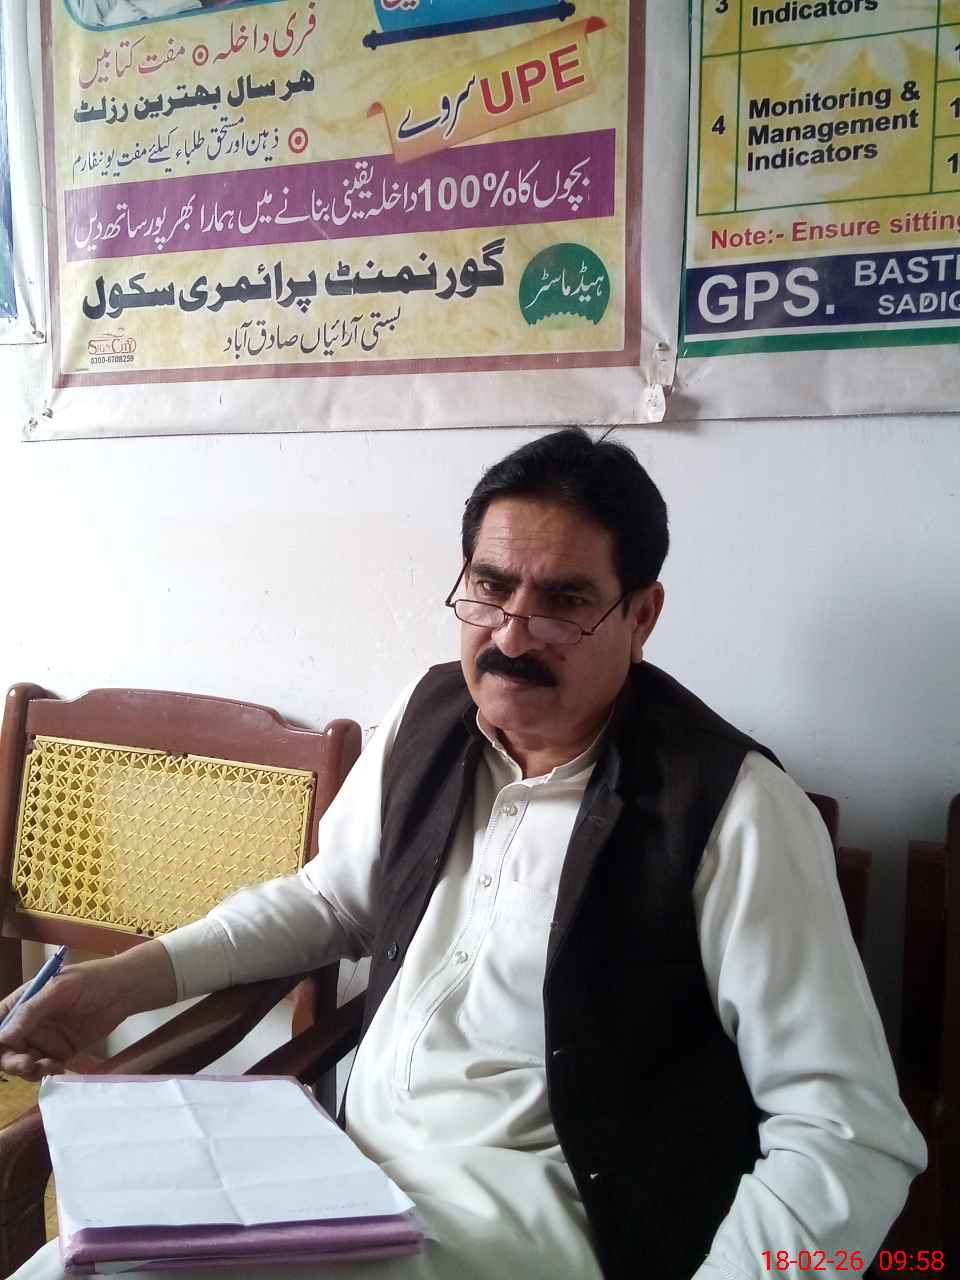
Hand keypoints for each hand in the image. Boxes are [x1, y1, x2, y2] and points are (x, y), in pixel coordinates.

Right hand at [0, 942, 176, 1080]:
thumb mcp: (59, 990)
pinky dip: (45, 1072)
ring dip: (28, 1069)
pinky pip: (44, 1067)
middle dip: (10, 1060)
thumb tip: (3, 1036)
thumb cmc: (91, 980)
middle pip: (6, 1048)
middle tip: (26, 1065)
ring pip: (22, 1061)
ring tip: (46, 1066)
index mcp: (23, 1002)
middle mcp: (29, 1022)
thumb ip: (31, 1012)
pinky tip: (57, 1068)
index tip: (1, 1052)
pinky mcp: (60, 1051)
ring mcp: (44, 1038)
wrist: (124, 991)